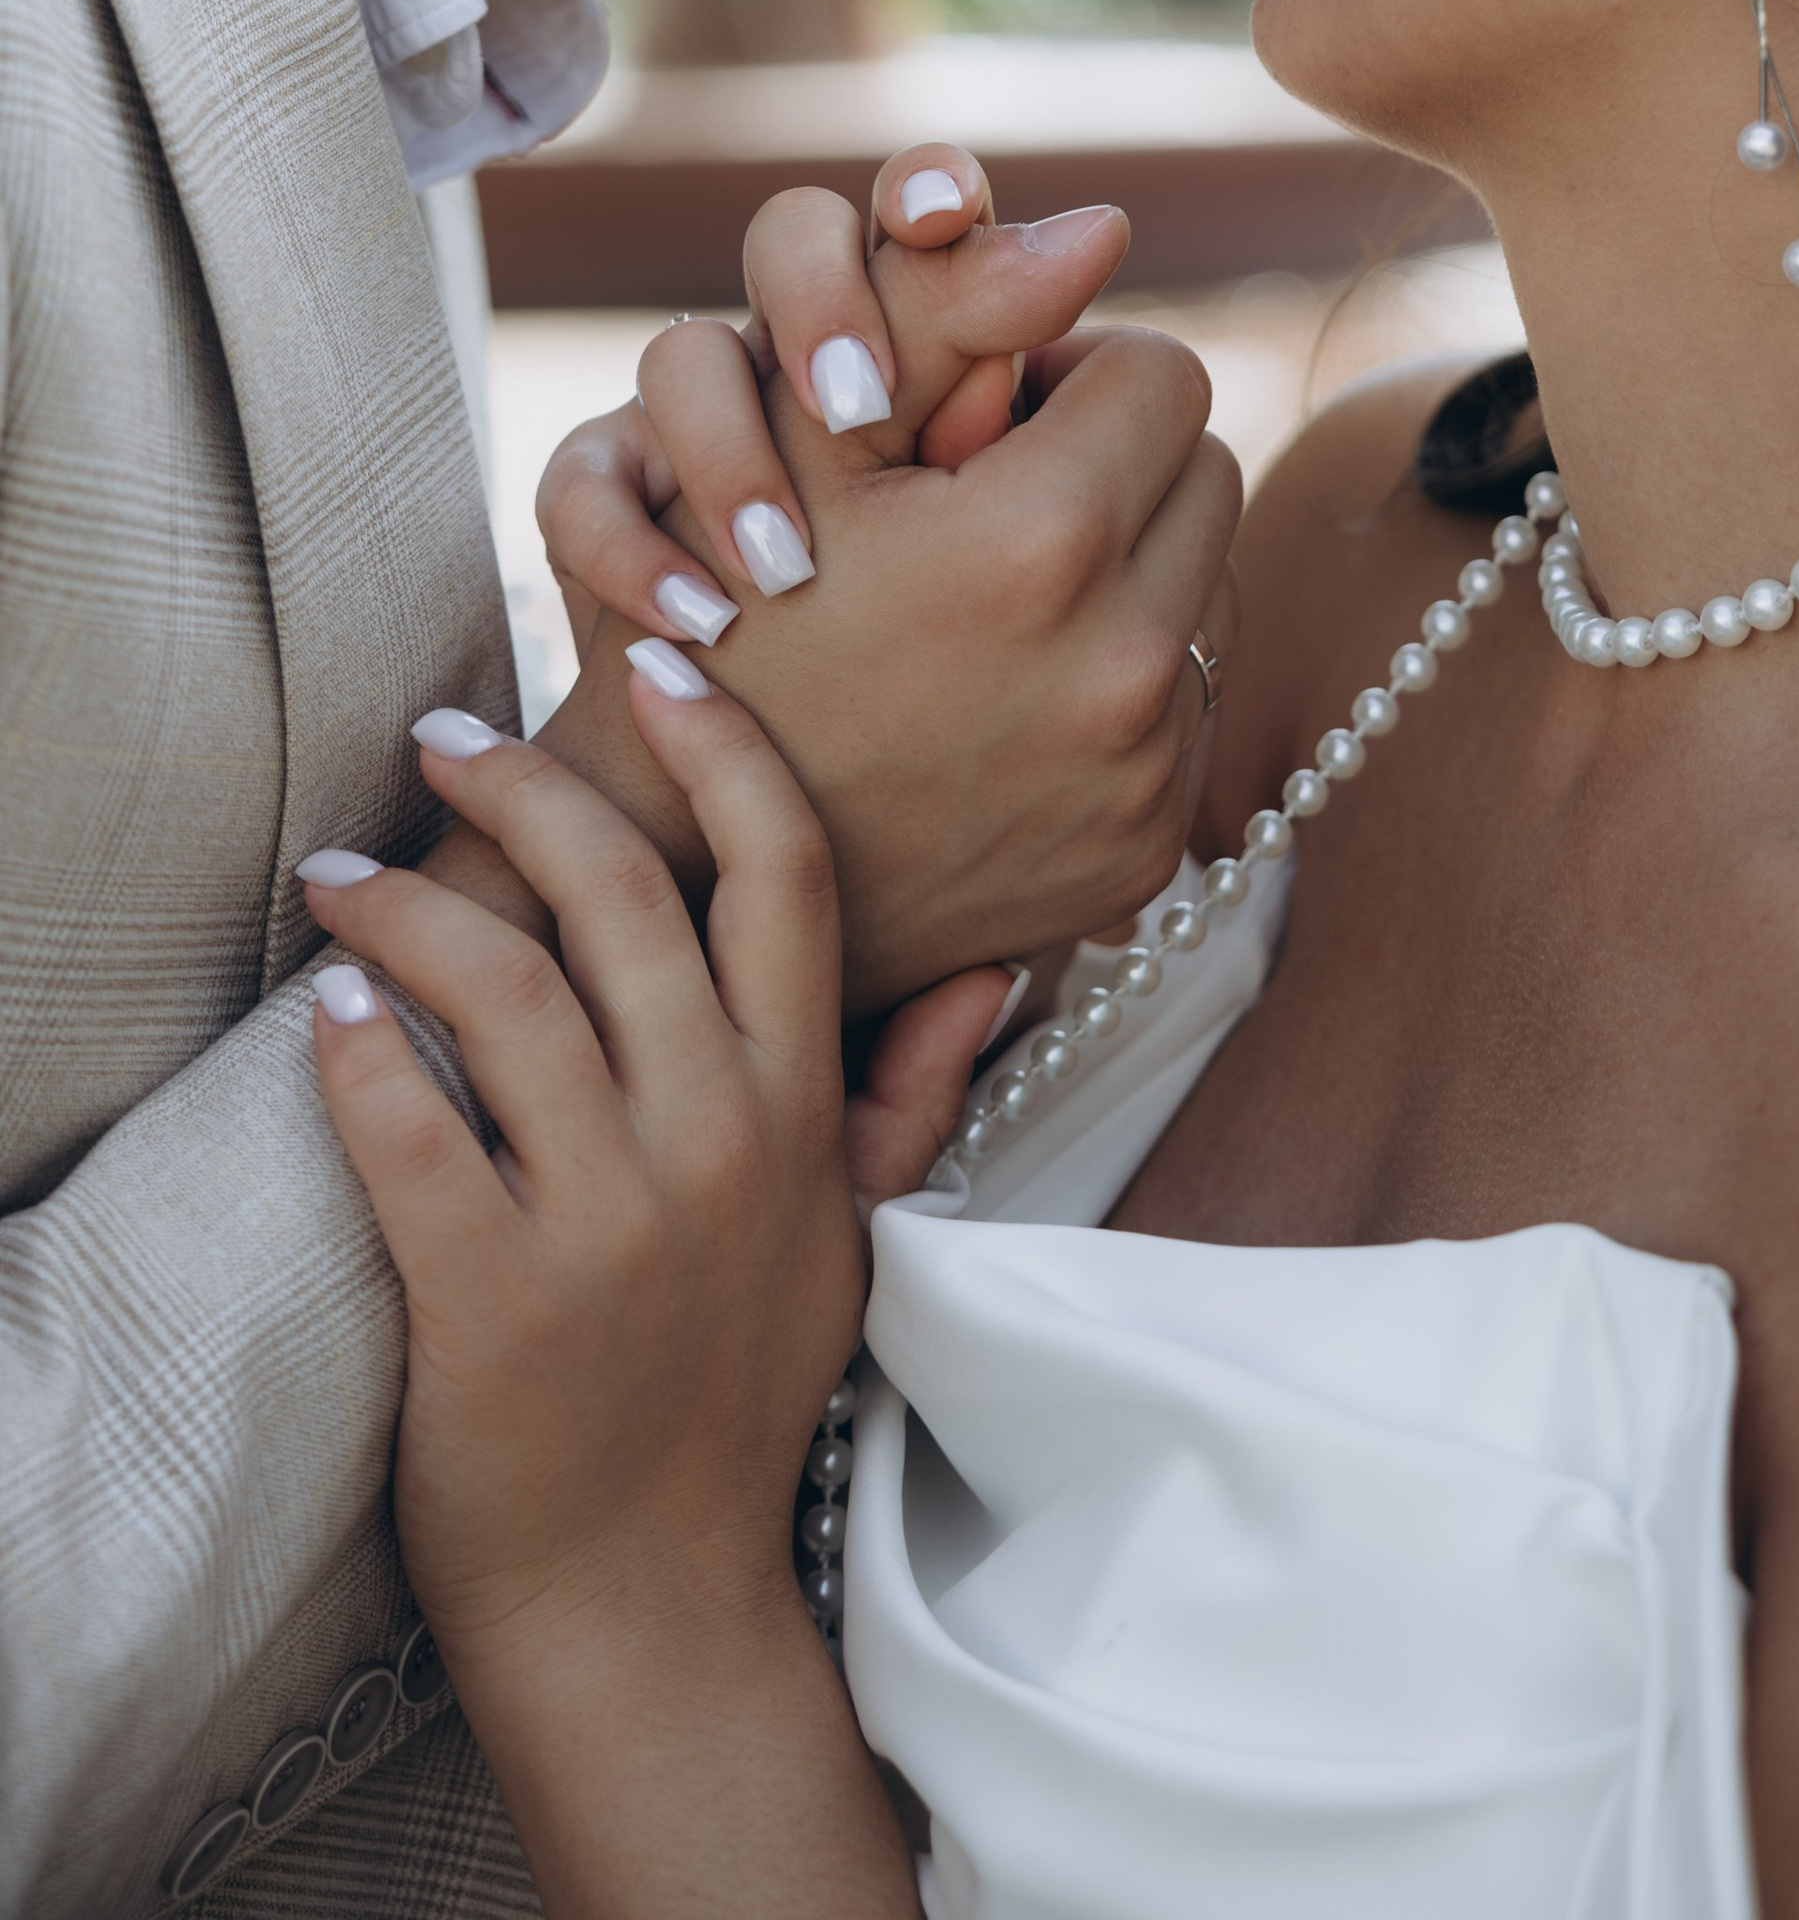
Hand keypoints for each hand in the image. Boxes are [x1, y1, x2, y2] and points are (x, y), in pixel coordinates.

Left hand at [303, 673, 985, 1909]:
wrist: (650, 1605)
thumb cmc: (735, 1403)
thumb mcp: (856, 1237)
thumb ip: (912, 1089)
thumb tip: (1000, 959)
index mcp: (798, 1109)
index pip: (784, 875)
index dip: (725, 750)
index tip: (660, 663)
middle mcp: (716, 1143)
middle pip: (627, 896)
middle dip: (527, 784)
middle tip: (442, 732)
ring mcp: (608, 1223)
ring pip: (508, 992)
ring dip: (412, 904)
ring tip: (344, 869)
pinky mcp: (493, 1302)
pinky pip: (416, 1134)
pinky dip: (361, 1052)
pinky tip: (328, 1005)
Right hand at [532, 161, 1240, 1012]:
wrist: (691, 864)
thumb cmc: (729, 613)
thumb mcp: (811, 439)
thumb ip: (952, 309)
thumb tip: (1104, 225)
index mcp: (1045, 541)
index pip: (1161, 373)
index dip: (1071, 369)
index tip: (990, 408)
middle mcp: (1124, 665)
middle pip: (1206, 473)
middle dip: (1116, 460)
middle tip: (1001, 485)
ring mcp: (1146, 771)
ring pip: (1209, 586)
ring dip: (1130, 566)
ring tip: (1004, 588)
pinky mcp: (1149, 850)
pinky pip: (1193, 706)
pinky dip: (1122, 677)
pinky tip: (1013, 685)